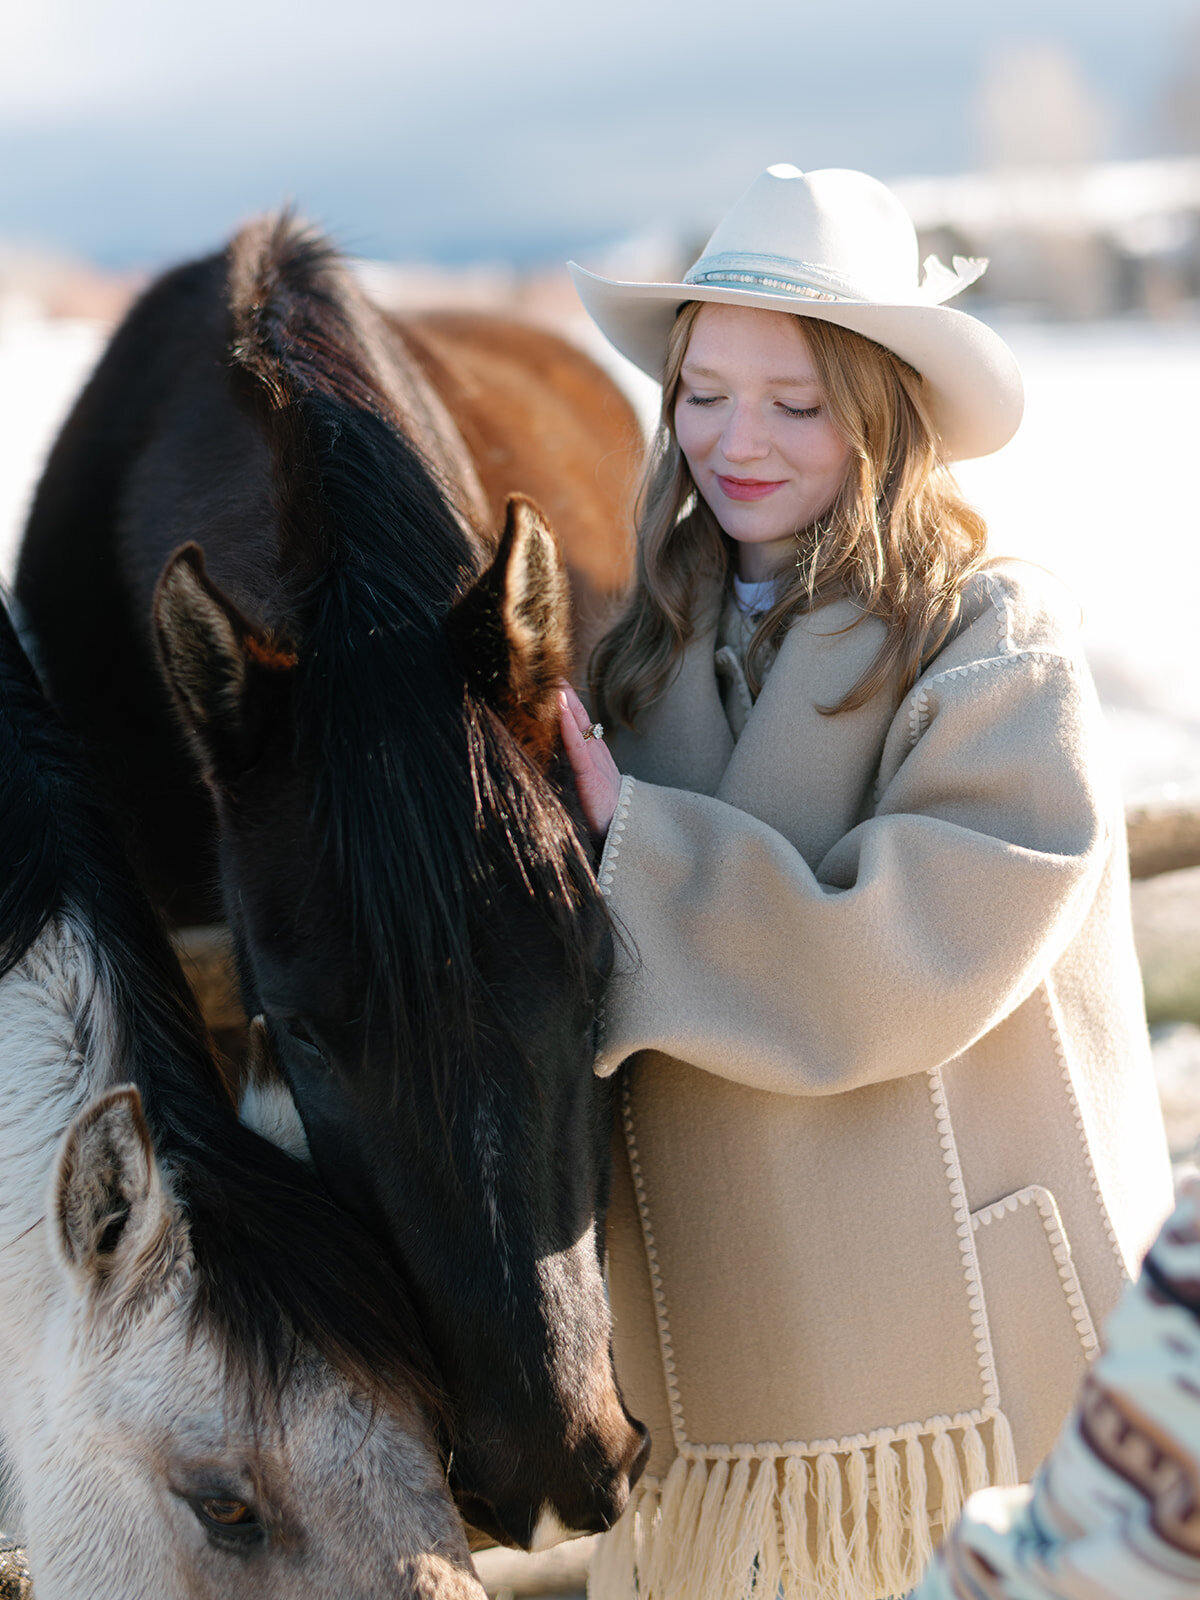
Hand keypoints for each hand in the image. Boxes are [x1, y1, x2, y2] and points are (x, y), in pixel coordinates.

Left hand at [559, 681, 622, 836]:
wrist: (624, 842)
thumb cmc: (603, 825)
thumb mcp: (585, 800)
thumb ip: (573, 787)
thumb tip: (548, 778)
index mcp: (596, 764)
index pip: (581, 731)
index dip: (571, 710)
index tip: (559, 690)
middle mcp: (597, 760)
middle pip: (582, 722)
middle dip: (569, 699)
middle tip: (555, 676)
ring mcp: (595, 766)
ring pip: (579, 729)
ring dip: (567, 705)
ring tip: (556, 683)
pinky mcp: (590, 777)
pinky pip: (577, 747)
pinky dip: (569, 725)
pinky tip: (561, 706)